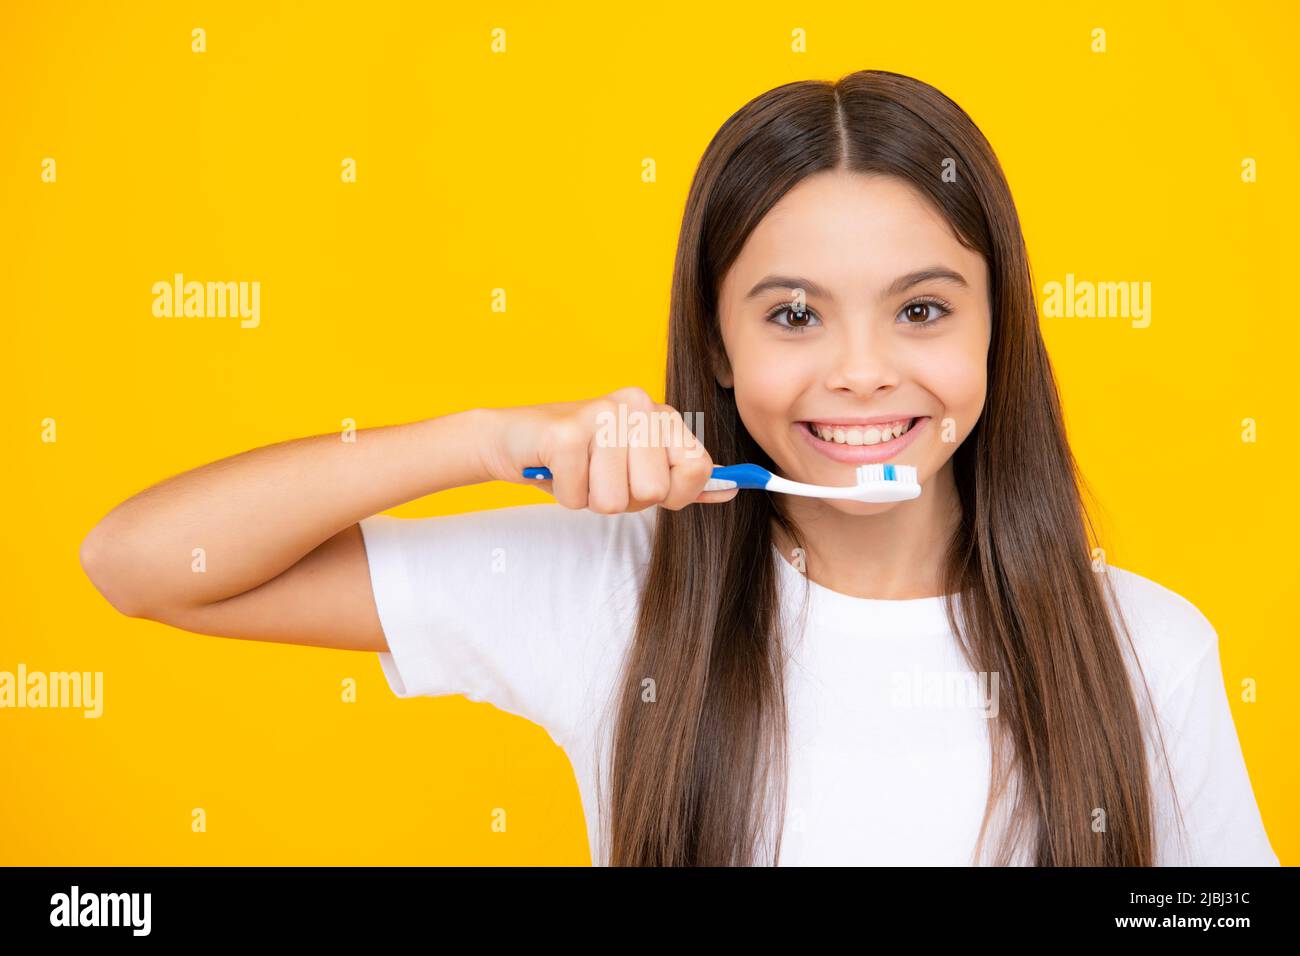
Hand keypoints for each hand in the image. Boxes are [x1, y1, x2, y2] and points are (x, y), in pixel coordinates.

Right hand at [478, 386, 738, 511]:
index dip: (672, 492)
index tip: (642, 481)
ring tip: (579, 472)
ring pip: (616, 501)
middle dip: (624, 498)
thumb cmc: (581, 459)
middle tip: (600, 476)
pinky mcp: (565, 434)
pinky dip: (566, 495)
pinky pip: (580, 499)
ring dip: (591, 498)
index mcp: (659, 414)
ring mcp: (600, 415)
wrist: (514, 439)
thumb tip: (732, 490)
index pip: (697, 467)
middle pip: (655, 491)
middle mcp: (635, 405)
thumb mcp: (638, 469)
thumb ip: (684, 480)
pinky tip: (557, 470)